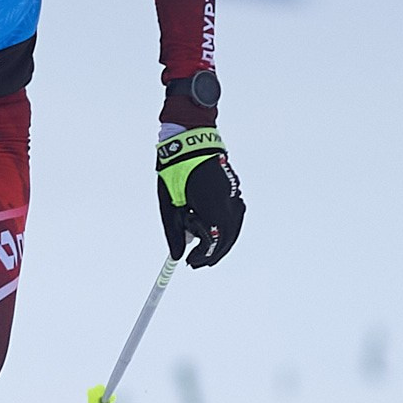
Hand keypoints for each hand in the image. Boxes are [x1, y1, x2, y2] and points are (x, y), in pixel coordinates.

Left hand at [156, 127, 242, 267]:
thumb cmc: (175, 168)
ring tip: (202, 250)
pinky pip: (234, 217)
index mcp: (212, 203)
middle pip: (227, 237)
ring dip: (220, 241)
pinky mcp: (234, 190)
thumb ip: (173, 230)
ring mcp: (234, 194)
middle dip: (212, 252)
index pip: (214, 239)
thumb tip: (176, 255)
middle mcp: (228, 200)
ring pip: (234, 228)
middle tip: (195, 262)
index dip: (203, 255)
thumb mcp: (168, 202)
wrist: (191, 140)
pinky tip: (210, 232)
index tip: (189, 263)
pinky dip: (224, 228)